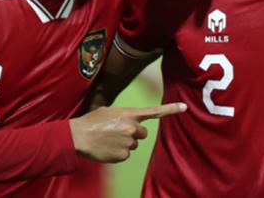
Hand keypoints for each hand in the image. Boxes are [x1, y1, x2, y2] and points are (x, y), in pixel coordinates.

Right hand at [69, 103, 185, 162]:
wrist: (78, 136)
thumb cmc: (92, 121)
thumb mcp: (109, 110)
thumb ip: (124, 115)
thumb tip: (130, 122)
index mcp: (130, 114)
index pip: (155, 111)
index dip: (171, 109)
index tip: (185, 107)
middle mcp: (132, 128)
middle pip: (142, 133)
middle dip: (133, 134)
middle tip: (117, 132)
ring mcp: (128, 143)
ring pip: (133, 145)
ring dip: (124, 143)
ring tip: (108, 139)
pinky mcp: (122, 155)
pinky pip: (125, 155)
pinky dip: (118, 153)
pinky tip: (107, 148)